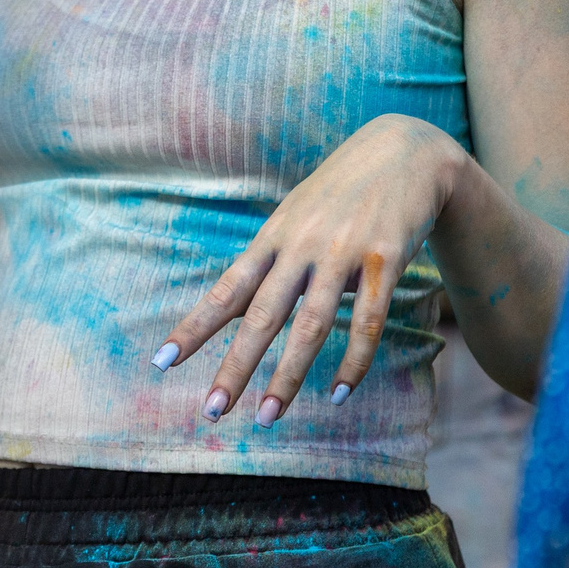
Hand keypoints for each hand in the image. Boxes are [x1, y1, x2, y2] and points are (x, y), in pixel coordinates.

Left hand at [151, 114, 465, 425]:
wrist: (405, 152)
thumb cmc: (340, 193)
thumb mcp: (294, 217)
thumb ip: (270, 261)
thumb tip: (238, 308)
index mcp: (272, 237)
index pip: (225, 290)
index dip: (194, 327)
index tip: (162, 361)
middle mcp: (300, 246)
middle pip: (261, 316)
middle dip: (234, 365)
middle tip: (212, 410)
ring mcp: (342, 253)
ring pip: (310, 325)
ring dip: (287, 376)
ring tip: (266, 416)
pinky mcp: (385, 260)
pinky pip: (368, 320)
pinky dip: (353, 361)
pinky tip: (339, 394)